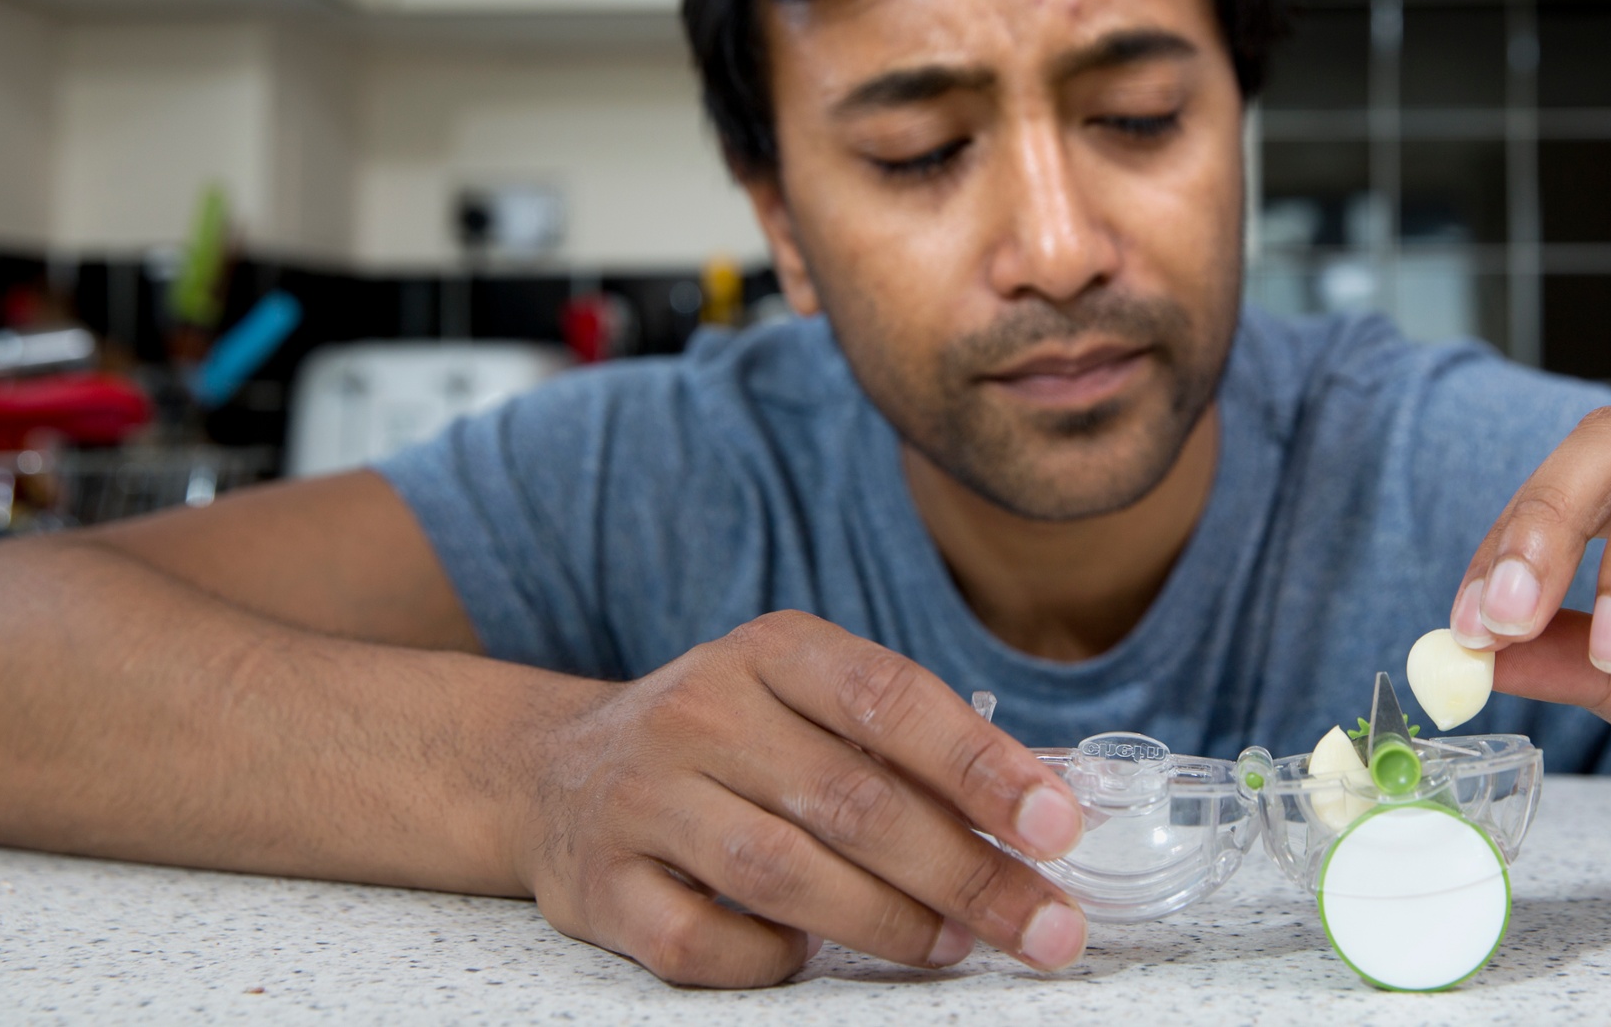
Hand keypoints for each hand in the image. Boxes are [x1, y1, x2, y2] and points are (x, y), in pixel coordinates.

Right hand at [512, 610, 1086, 986]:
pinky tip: (813, 956)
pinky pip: (702, 942)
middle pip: (853, 800)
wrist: (553, 770)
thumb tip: (1039, 812)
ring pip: (783, 873)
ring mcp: (643, 799)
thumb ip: (908, 745)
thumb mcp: (806, 701)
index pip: (890, 699)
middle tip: (1045, 924)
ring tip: (957, 945)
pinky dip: (772, 958)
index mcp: (771, 652)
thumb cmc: (727, 741)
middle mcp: (701, 712)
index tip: (1056, 825)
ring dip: (889, 921)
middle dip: (966, 873)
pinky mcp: (601, 886)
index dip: (982, 765)